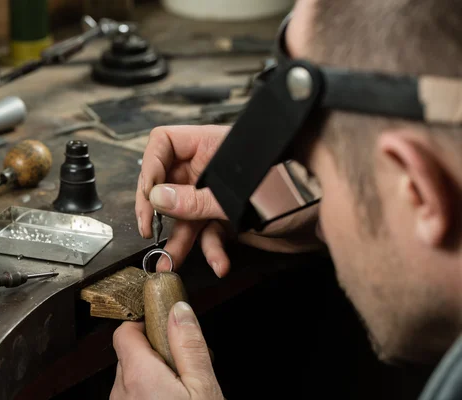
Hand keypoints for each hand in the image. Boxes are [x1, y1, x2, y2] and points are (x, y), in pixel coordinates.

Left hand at [111, 301, 223, 399]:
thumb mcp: (203, 387)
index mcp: (138, 374)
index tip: (166, 323)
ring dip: (155, 374)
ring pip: (133, 376)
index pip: (125, 330)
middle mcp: (122, 391)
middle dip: (157, 351)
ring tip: (184, 386)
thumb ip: (189, 346)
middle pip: (131, 353)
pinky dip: (151, 392)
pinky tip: (174, 398)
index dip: (145, 322)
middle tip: (185, 361)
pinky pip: (134, 395)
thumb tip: (180, 310)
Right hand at [136, 125, 323, 277]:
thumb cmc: (299, 188)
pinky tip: (220, 263)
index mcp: (212, 146)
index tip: (149, 197)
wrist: (330, 217)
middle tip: (149, 231)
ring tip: (169, 263)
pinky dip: (211, 250)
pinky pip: (209, 233)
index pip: (165, 143)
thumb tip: (157, 198)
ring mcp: (220, 194)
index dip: (151, 167)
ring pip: (186, 214)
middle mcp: (212, 168)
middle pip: (169, 183)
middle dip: (159, 210)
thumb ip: (196, 200)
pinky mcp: (230, 217)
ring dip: (180, 240)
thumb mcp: (240, 196)